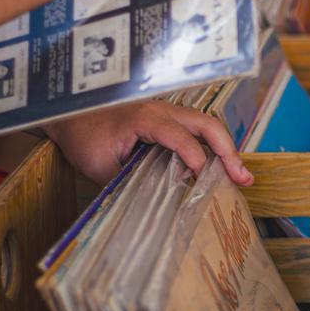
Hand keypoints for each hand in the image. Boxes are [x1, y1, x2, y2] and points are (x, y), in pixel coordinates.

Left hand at [44, 99, 252, 186]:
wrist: (67, 114)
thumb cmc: (82, 137)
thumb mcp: (101, 166)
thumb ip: (130, 180)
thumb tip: (156, 201)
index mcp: (145, 119)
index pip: (182, 139)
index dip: (196, 161)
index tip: (203, 184)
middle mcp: (162, 110)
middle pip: (207, 125)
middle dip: (228, 152)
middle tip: (242, 178)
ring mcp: (166, 111)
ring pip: (206, 125)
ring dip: (225, 148)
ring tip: (240, 176)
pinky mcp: (166, 118)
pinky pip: (196, 129)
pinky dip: (212, 146)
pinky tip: (219, 166)